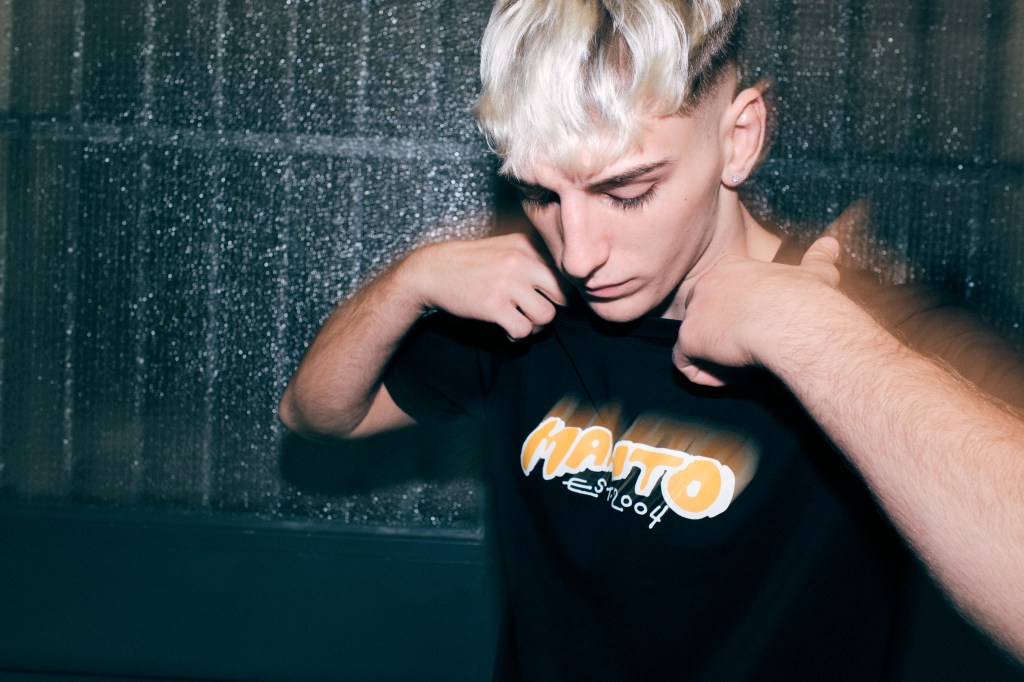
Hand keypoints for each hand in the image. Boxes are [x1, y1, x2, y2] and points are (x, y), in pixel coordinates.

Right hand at [405, 232, 569, 339]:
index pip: (565, 273)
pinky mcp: (494, 305)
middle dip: (552, 308)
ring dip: (535, 325)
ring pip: (546, 316)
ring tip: (519, 320)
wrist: (433, 271)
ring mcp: (507, 283)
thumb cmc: (473, 263)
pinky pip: (523, 330)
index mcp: (527, 244)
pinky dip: (516, 335)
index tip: (550, 298)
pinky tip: (505, 328)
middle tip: (535, 311)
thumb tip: (569, 286)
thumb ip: (535, 259)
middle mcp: (520, 260)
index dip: (562, 292)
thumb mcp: (506, 247)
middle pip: (563, 296)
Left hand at [673, 236, 841, 386]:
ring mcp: (694, 310)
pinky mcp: (689, 338)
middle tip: (752, 350)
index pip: (721, 295)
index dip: (737, 317)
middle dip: (723, 337)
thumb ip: (817, 259)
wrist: (795, 322)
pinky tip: (733, 377)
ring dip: (718, 358)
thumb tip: (830, 244)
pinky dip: (707, 376)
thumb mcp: (814, 275)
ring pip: (694, 341)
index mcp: (731, 268)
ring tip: (747, 365)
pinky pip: (685, 364)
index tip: (758, 331)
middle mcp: (706, 284)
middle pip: (704, 317)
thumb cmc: (806, 300)